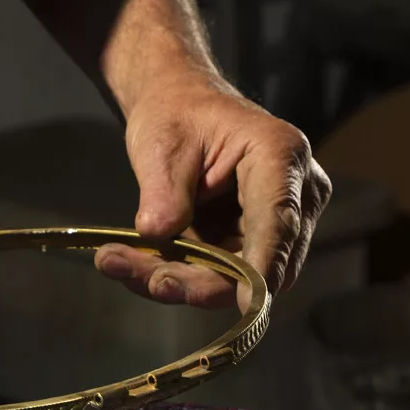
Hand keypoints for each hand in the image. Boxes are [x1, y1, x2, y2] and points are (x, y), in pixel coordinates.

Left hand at [94, 76, 331, 310]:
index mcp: (280, 155)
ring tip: (116, 263)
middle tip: (147, 279)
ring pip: (235, 279)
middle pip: (259, 263)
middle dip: (200, 282)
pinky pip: (217, 275)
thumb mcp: (162, 143)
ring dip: (177, 281)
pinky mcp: (248, 244)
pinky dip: (174, 274)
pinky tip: (127, 263)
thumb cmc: (177, 114)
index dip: (264, 264)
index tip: (247, 300)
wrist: (178, 109)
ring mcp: (274, 225)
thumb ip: (163, 190)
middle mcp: (293, 195)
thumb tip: (157, 234)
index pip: (279, 220)